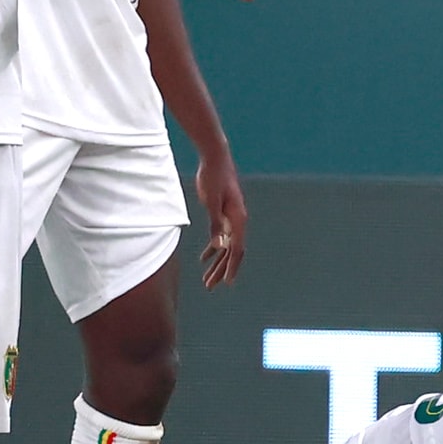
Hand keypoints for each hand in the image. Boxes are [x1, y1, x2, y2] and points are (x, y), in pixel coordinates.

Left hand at [193, 149, 247, 287]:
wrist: (216, 157)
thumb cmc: (213, 177)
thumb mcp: (211, 202)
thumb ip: (215, 224)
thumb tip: (219, 246)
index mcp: (238, 219)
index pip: (237, 250)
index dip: (231, 267)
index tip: (226, 282)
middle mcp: (238, 221)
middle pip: (232, 251)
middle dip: (221, 270)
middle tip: (210, 286)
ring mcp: (232, 218)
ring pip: (227, 246)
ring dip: (217, 263)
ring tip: (207, 278)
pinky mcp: (224, 213)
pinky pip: (222, 236)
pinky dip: (214, 248)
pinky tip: (204, 258)